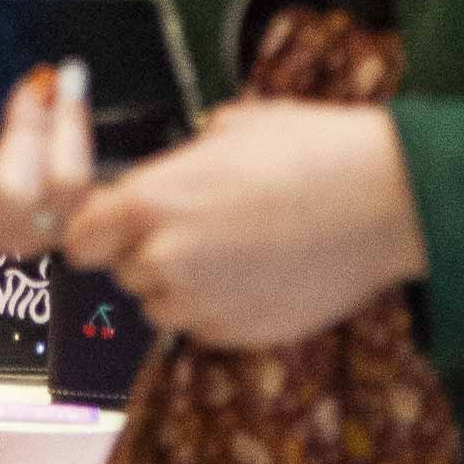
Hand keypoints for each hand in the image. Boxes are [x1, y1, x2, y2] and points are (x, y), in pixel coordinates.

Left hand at [61, 101, 426, 349]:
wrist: (384, 200)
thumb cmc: (312, 150)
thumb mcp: (232, 129)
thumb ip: (182, 162)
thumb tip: (172, 172)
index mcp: (151, 202)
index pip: (80, 239)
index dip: (97, 231)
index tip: (115, 225)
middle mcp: (165, 260)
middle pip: (124, 272)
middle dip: (148, 252)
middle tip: (199, 226)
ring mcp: (202, 305)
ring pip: (162, 305)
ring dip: (183, 285)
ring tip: (236, 250)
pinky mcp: (239, 334)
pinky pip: (205, 327)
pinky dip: (221, 307)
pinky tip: (261, 273)